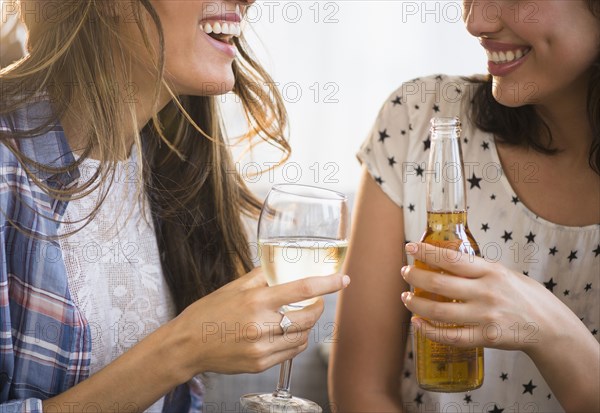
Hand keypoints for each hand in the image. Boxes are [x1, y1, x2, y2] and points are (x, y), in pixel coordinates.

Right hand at [172, 267, 349, 376]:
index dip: (327, 284)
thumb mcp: (234, 287)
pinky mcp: (260, 364)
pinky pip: (290, 353)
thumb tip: (281, 265)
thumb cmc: (208, 313)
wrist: (187, 345)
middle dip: (319, 307)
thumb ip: (262, 276)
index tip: (343, 279)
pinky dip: (295, 341)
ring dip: (307, 325)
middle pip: (308, 317)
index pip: (302, 289)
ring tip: (298, 316)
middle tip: (317, 301)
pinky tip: (286, 333)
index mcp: (256, 301)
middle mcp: (262, 325)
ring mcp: (262, 348)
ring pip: (302, 337)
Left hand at [399, 242, 561, 352]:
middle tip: (405, 273)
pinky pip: (451, 336)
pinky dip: (429, 331)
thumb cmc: (526, 296)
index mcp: (491, 271)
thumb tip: (447, 261)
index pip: (451, 259)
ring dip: (416, 305)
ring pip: (439, 311)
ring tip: (406, 298)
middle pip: (439, 284)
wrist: (550, 326)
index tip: (410, 247)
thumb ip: (478, 270)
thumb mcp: (505, 273)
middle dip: (415, 277)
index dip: (427, 253)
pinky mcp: (486, 338)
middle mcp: (486, 292)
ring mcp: (485, 316)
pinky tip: (417, 324)